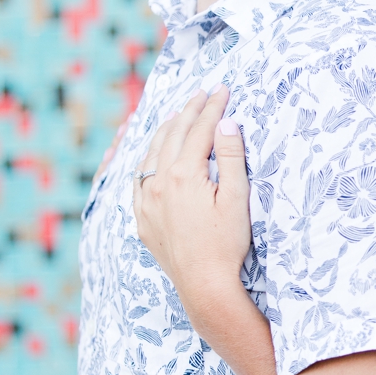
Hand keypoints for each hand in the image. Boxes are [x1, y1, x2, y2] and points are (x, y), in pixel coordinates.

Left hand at [134, 86, 252, 299]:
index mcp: (183, 174)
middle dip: (190, 111)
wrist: (203, 285)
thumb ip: (232, 158)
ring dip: (166, 130)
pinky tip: (153, 155)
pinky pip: (138, 179)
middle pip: (174, 135)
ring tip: (178, 114)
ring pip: (151, 154)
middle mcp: (158, 183)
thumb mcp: (237, 198)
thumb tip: (226, 123)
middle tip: (203, 93)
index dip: (213, 107)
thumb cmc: (226, 244)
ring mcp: (146, 201)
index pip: (200, 130)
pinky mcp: (142, 218)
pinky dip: (147, 159)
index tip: (223, 89)